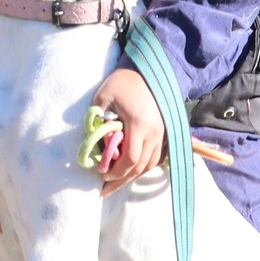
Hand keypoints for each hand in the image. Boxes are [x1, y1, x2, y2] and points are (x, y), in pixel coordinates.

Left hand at [94, 68, 163, 196]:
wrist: (146, 71)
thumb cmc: (122, 82)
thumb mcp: (103, 97)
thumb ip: (97, 122)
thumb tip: (95, 146)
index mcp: (139, 124)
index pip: (130, 159)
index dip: (115, 172)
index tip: (101, 175)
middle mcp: (155, 132)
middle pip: (140, 166)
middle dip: (121, 180)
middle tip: (105, 189)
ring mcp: (162, 133)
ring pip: (149, 164)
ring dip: (132, 175)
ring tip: (115, 182)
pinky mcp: (164, 132)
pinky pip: (156, 157)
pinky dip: (143, 166)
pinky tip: (130, 171)